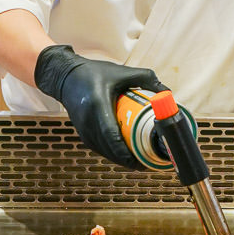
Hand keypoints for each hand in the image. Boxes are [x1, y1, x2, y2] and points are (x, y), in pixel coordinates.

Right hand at [34, 44, 166, 167]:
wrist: (66, 77)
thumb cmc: (94, 73)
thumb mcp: (121, 72)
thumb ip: (146, 78)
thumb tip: (167, 92)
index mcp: (97, 105)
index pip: (111, 135)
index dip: (127, 151)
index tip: (143, 158)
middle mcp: (88, 121)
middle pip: (110, 149)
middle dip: (129, 159)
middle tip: (149, 162)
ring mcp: (83, 130)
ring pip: (105, 152)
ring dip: (122, 159)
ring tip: (141, 161)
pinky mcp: (82, 134)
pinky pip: (100, 149)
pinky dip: (113, 154)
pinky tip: (126, 155)